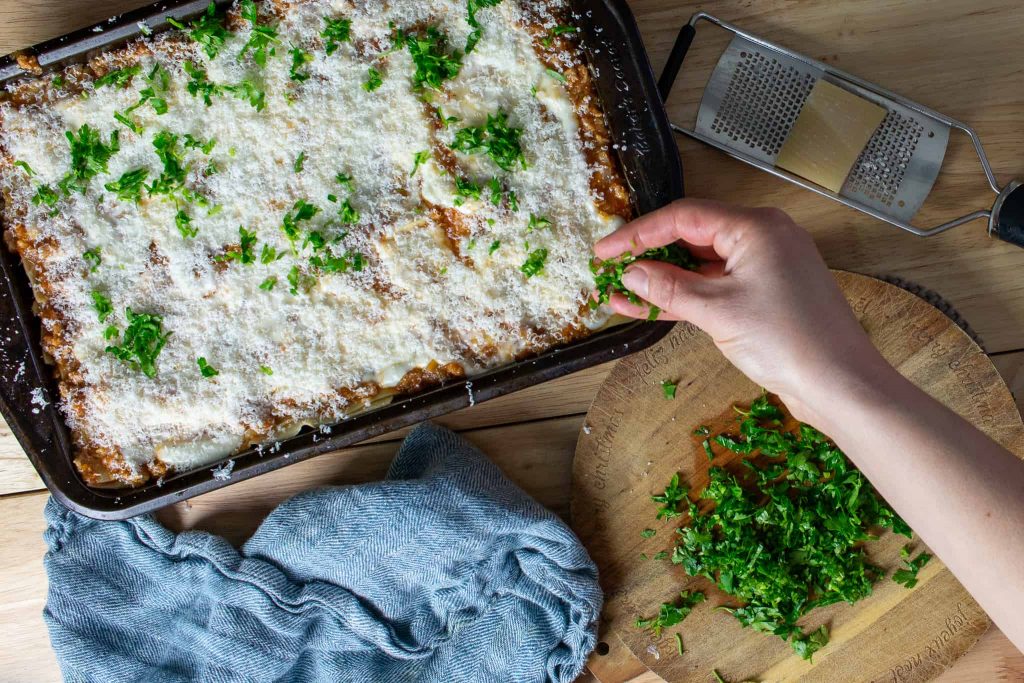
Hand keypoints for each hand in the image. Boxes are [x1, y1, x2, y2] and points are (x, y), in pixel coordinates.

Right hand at [594, 199, 894, 421]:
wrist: (838, 383)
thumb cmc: (786, 340)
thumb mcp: (717, 311)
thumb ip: (669, 288)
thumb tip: (629, 274)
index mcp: (755, 228)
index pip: (684, 217)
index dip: (638, 233)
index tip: (604, 250)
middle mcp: (761, 238)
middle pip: (692, 236)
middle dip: (649, 254)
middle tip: (609, 268)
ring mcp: (764, 268)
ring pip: (701, 265)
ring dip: (663, 279)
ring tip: (619, 292)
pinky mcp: (763, 295)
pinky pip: (715, 287)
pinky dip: (685, 297)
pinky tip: (646, 308)